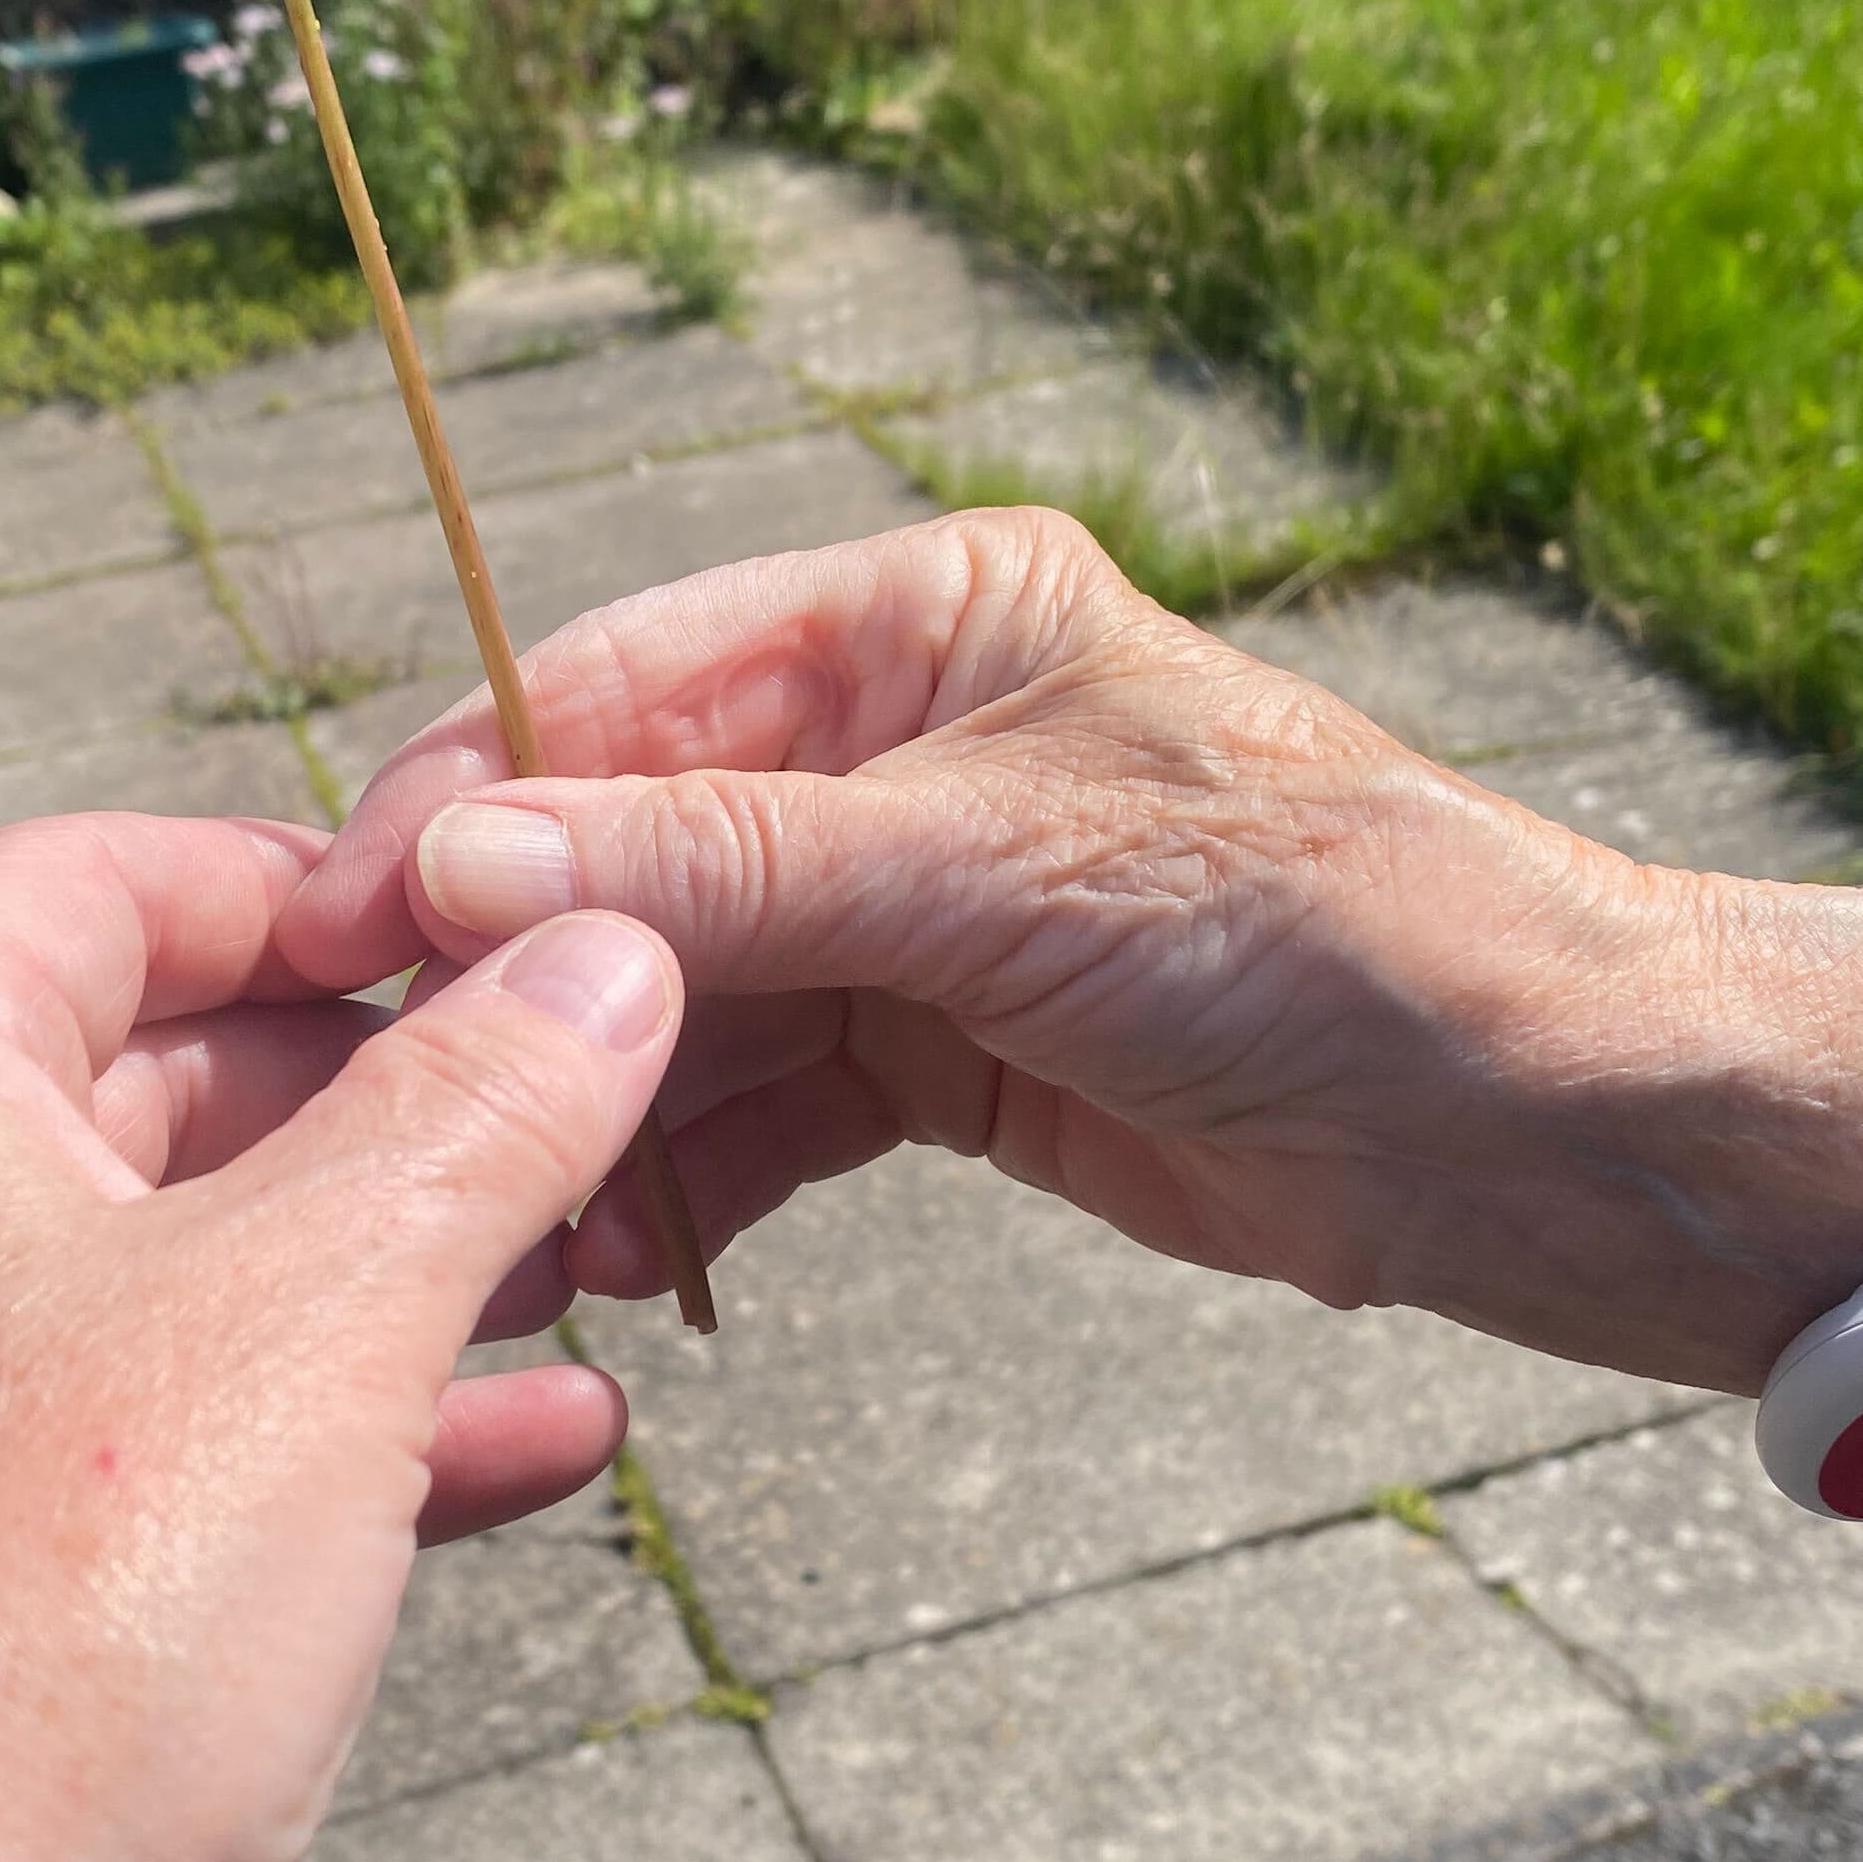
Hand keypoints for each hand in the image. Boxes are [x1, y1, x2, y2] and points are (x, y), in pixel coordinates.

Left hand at [0, 808, 685, 1861]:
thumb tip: (607, 950)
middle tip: (604, 1108)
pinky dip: (352, 1429)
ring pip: (191, 1274)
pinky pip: (182, 1445)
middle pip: (158, 1074)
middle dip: (397, 1094)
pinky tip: (547, 1446)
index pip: (101, 885)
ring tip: (609, 1267)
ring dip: (404, 1268)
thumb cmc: (47, 1628)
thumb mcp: (321, 1310)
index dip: (316, 889)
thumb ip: (479, 1110)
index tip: (505, 932)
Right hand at [286, 510, 1862, 1396]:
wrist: (1535, 1127)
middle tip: (377, 1105)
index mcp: (923, 613)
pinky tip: (615, 1248)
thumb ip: (724, 871)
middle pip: (632, 854)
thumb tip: (446, 860)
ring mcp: (916, 912)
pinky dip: (689, 1175)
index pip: (625, 683)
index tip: (327, 918)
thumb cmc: (1318, 924)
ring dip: (590, 1105)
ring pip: (684, 1002)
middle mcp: (900, 745)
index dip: (469, 798)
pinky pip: (763, 1107)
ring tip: (493, 1217)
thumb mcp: (998, 871)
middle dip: (517, 981)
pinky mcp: (942, 1058)